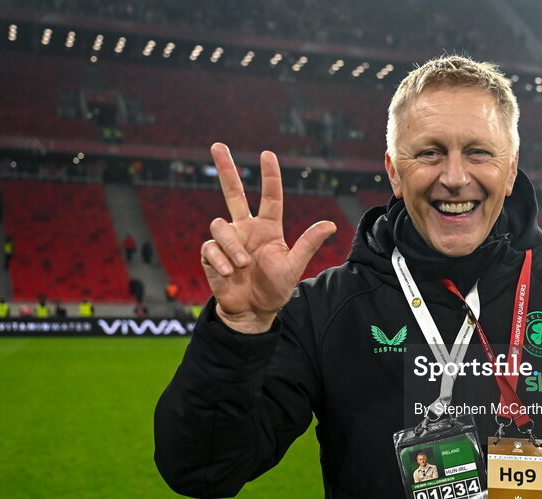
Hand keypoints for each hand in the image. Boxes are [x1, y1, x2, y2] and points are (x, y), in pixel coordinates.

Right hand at [201, 143, 335, 332]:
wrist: (252, 311)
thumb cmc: (275, 288)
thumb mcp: (294, 266)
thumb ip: (308, 244)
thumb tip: (331, 224)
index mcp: (268, 228)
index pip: (269, 197)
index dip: (269, 176)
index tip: (267, 154)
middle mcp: (246, 229)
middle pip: (232, 192)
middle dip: (226, 169)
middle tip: (217, 145)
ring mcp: (228, 240)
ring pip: (220, 225)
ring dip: (232, 247)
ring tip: (243, 266)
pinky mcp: (211, 254)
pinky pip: (210, 247)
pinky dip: (221, 259)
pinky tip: (229, 273)